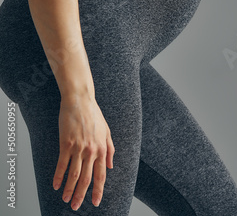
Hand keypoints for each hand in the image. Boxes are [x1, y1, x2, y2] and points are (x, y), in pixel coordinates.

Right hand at [53, 95, 114, 210]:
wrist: (80, 100)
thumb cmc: (93, 113)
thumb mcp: (106, 131)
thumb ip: (110, 149)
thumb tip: (111, 165)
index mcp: (101, 148)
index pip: (101, 174)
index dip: (98, 190)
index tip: (95, 202)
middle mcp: (91, 151)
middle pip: (86, 179)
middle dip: (81, 195)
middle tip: (76, 206)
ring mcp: (78, 148)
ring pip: (74, 174)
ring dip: (69, 189)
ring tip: (66, 199)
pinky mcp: (66, 144)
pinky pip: (62, 164)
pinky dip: (58, 177)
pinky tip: (56, 185)